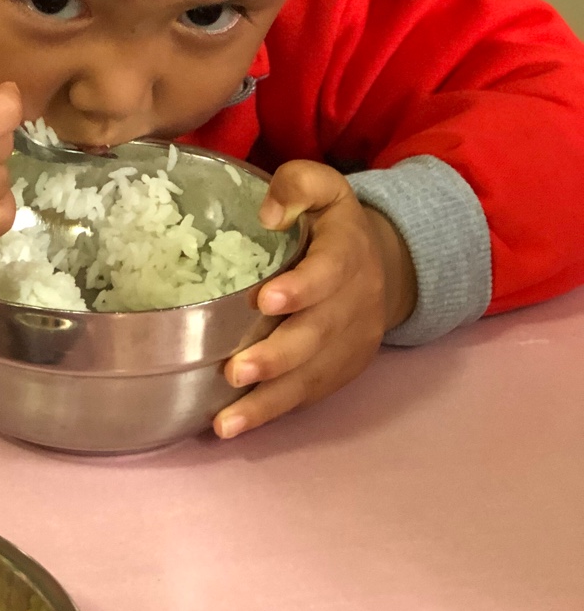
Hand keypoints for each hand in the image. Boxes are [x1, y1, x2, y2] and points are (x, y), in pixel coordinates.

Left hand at [213, 160, 417, 439]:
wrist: (384, 263)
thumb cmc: (331, 222)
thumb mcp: (323, 187)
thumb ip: (298, 185)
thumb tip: (268, 213)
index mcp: (347, 252)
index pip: (329, 273)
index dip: (302, 288)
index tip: (265, 300)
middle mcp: (354, 303)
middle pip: (318, 335)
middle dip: (277, 357)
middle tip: (235, 371)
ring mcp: (349, 343)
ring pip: (311, 377)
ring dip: (268, 400)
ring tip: (226, 420)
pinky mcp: (339, 370)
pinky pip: (308, 396)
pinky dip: (272, 413)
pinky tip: (235, 425)